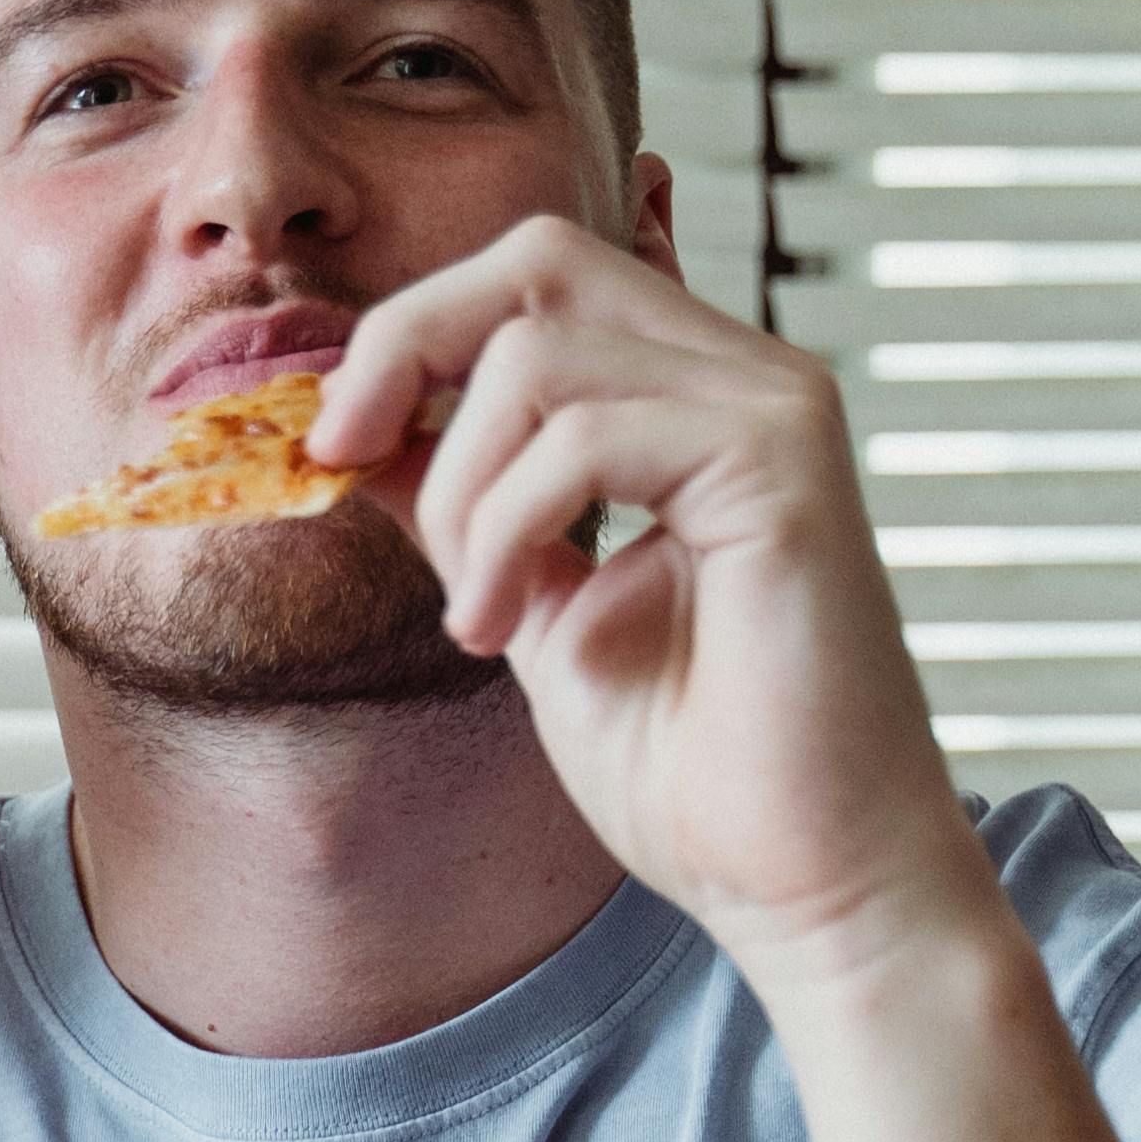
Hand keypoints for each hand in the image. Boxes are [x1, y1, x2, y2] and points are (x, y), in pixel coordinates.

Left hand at [310, 221, 976, 1001]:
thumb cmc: (698, 775)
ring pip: (537, 351)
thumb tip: (363, 433)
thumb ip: (468, 513)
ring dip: (458, 491)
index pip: (536, 279)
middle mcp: (744, 379)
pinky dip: (506, 529)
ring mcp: (774, 410)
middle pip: (536, 257)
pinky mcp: (783, 465)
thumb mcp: (533, 616)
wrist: (809, 884)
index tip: (332, 444)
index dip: (413, 334)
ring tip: (475, 616)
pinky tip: (499, 626)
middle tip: (340, 458)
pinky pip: (584, 432)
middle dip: (406, 346)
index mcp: (691, 402)